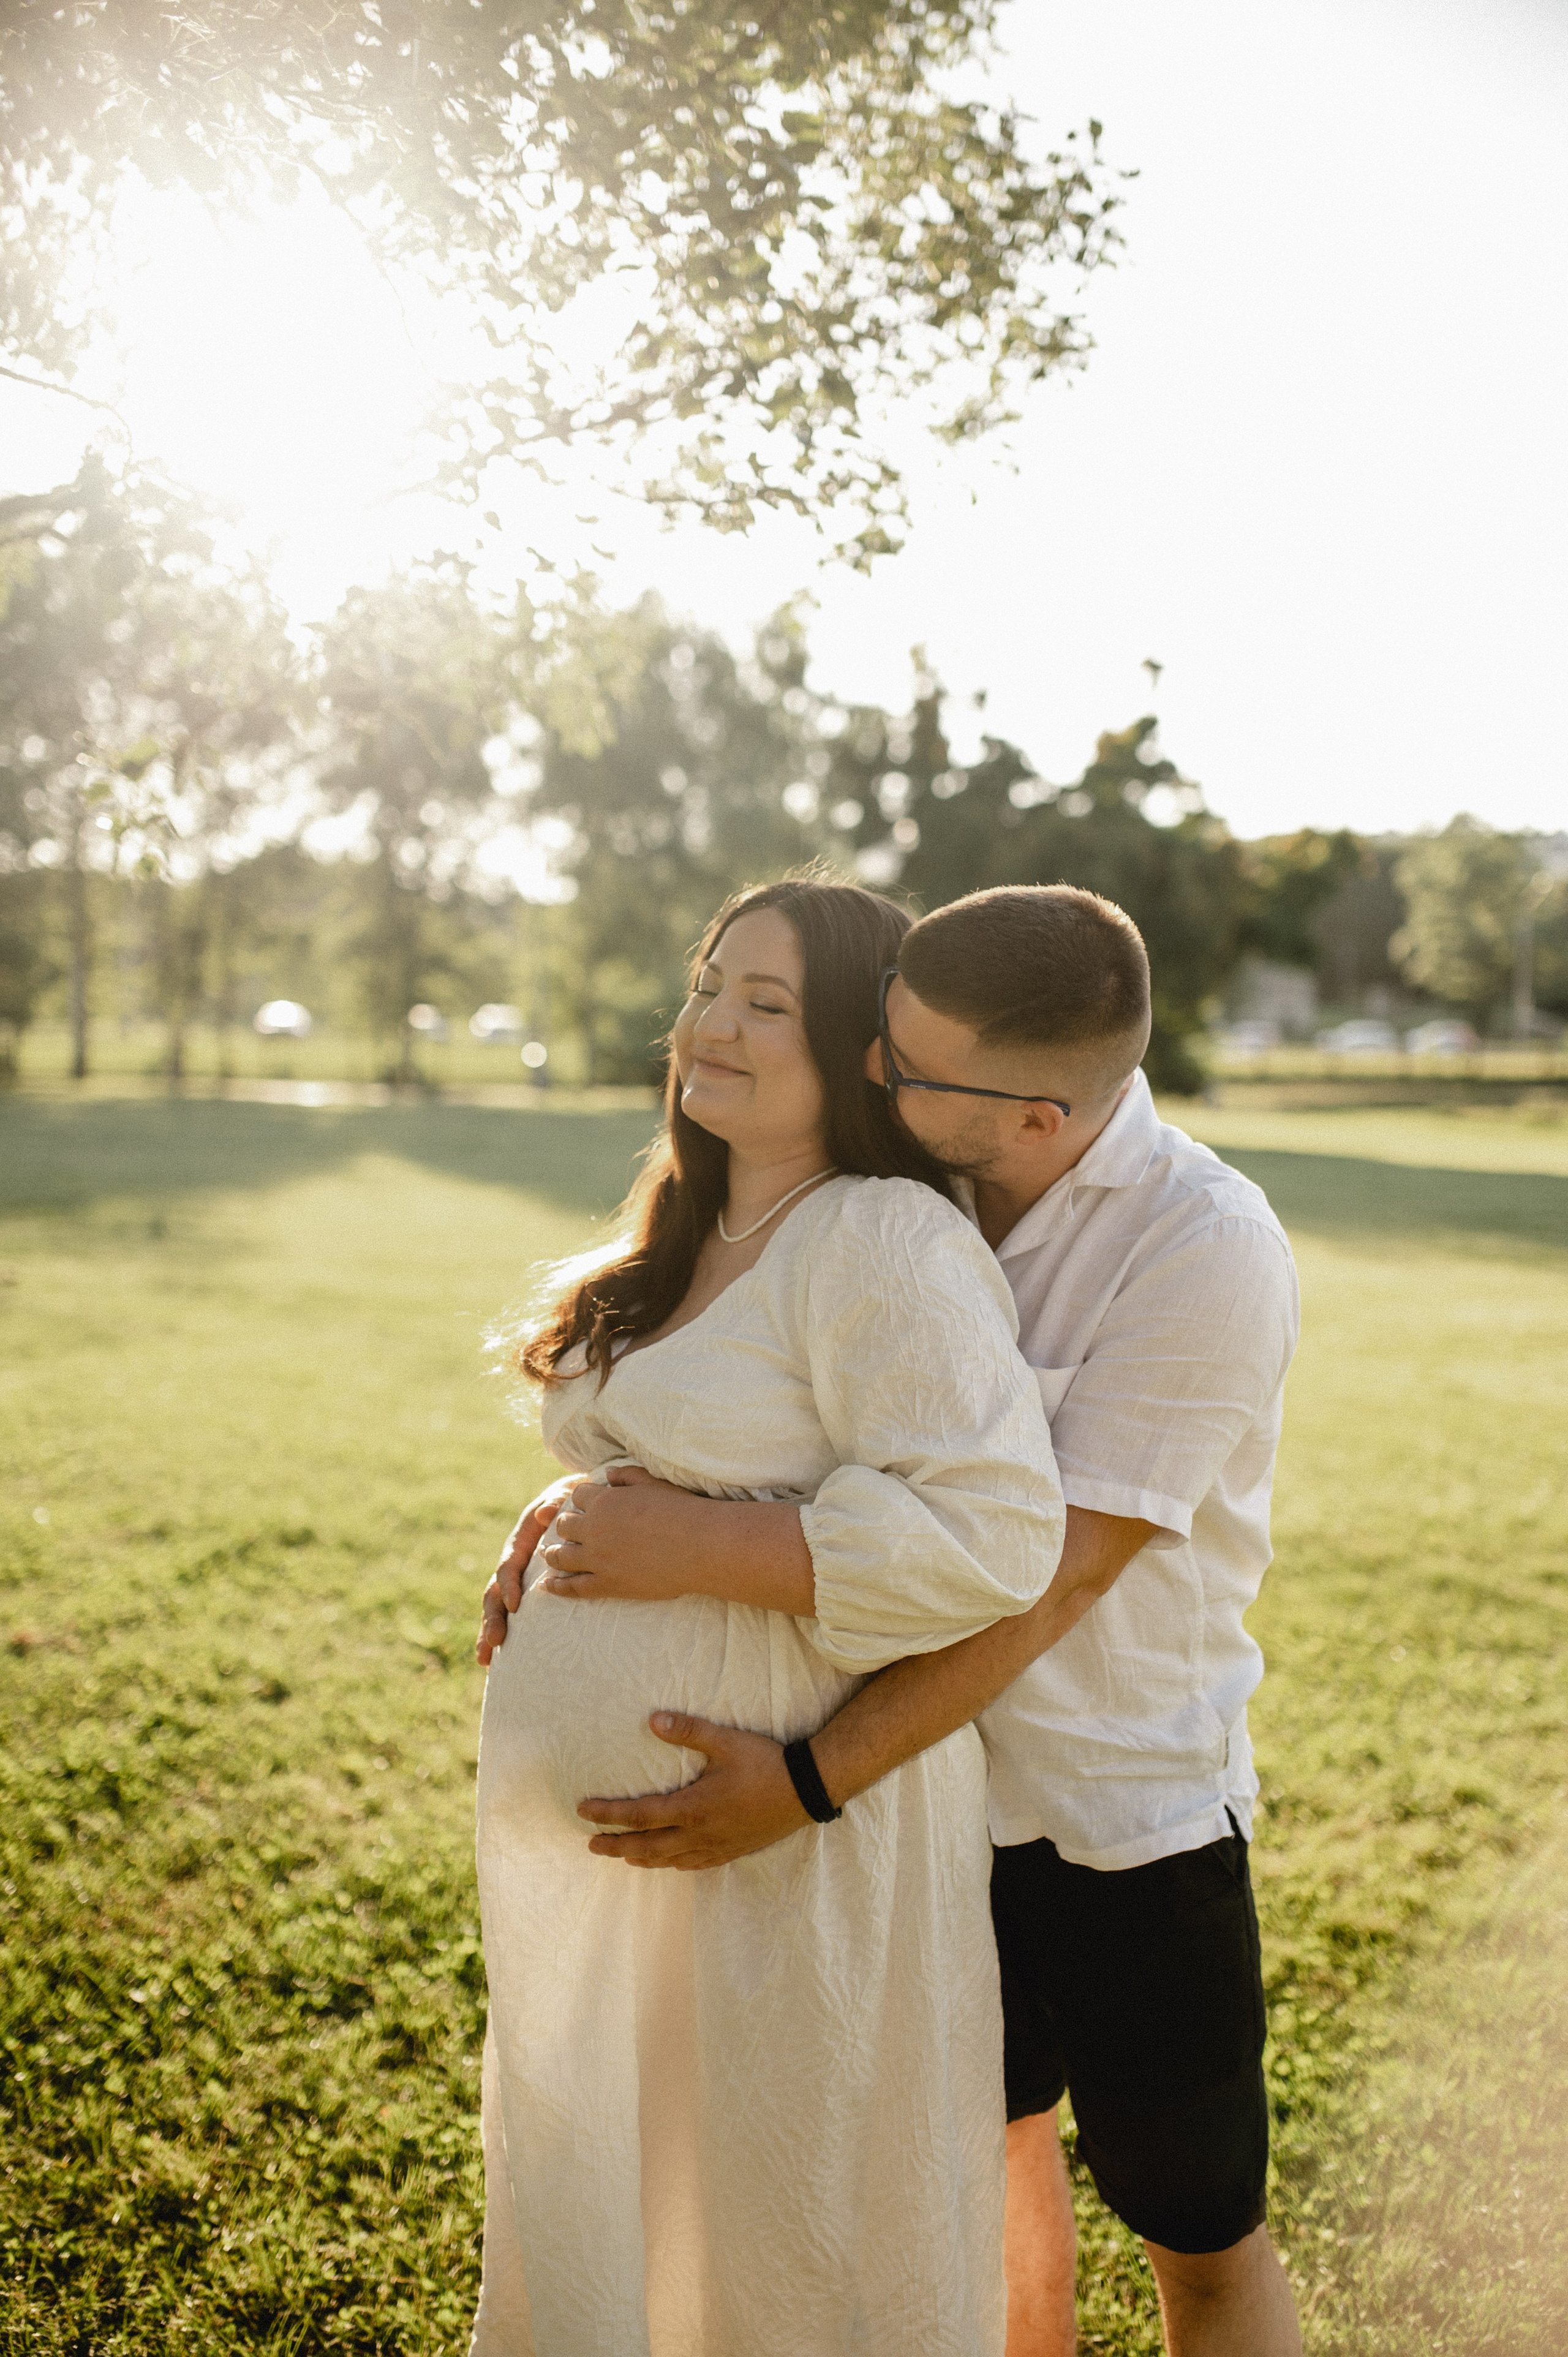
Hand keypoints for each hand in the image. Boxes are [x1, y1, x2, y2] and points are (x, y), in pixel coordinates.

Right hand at [475, 1475, 576, 1664]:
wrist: (574, 1503)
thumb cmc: (571, 1501)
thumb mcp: (563, 1496)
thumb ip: (557, 1502)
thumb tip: (548, 1512)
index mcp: (521, 1542)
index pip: (509, 1566)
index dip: (509, 1585)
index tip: (515, 1605)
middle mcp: (514, 1563)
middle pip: (496, 1592)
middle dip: (492, 1617)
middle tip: (494, 1642)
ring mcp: (518, 1578)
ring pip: (499, 1606)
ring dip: (489, 1630)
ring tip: (485, 1659)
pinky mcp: (526, 1589)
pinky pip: (512, 1613)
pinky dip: (505, 1633)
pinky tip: (494, 1660)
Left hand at [538, 1463, 697, 1601]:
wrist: (700, 1546)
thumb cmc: (682, 1510)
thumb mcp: (653, 1483)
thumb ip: (627, 1476)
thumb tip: (609, 1474)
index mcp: (604, 1501)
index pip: (578, 1496)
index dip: (583, 1500)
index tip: (587, 1505)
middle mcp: (594, 1529)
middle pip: (564, 1525)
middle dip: (565, 1525)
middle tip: (568, 1531)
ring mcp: (598, 1559)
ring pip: (561, 1556)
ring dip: (553, 1554)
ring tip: (550, 1556)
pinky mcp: (607, 1584)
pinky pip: (572, 1587)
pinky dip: (556, 1587)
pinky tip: (546, 1586)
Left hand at [578, 1712, 810, 1868]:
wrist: (805, 1791)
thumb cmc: (765, 1763)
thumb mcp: (726, 1741)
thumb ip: (688, 1730)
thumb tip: (652, 1720)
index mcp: (693, 1807)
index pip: (640, 1815)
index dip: (609, 1814)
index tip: (583, 1811)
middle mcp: (699, 1834)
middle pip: (646, 1846)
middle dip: (615, 1846)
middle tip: (590, 1844)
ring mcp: (716, 1847)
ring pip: (668, 1860)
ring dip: (640, 1858)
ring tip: (622, 1856)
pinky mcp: (731, 1852)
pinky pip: (693, 1865)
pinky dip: (672, 1865)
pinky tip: (668, 1862)